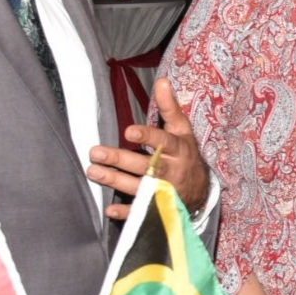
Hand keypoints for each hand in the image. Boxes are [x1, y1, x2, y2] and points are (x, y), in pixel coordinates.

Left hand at [87, 77, 209, 212]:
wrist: (201, 189)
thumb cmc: (186, 153)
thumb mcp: (182, 130)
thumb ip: (170, 108)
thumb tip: (162, 81)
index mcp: (179, 149)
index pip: (163, 141)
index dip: (147, 137)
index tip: (128, 131)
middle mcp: (173, 170)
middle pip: (146, 165)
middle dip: (121, 160)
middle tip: (97, 152)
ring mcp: (166, 192)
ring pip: (140, 187)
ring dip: (116, 181)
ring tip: (94, 171)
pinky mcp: (159, 209)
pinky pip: (143, 213)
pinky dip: (127, 213)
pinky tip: (110, 209)